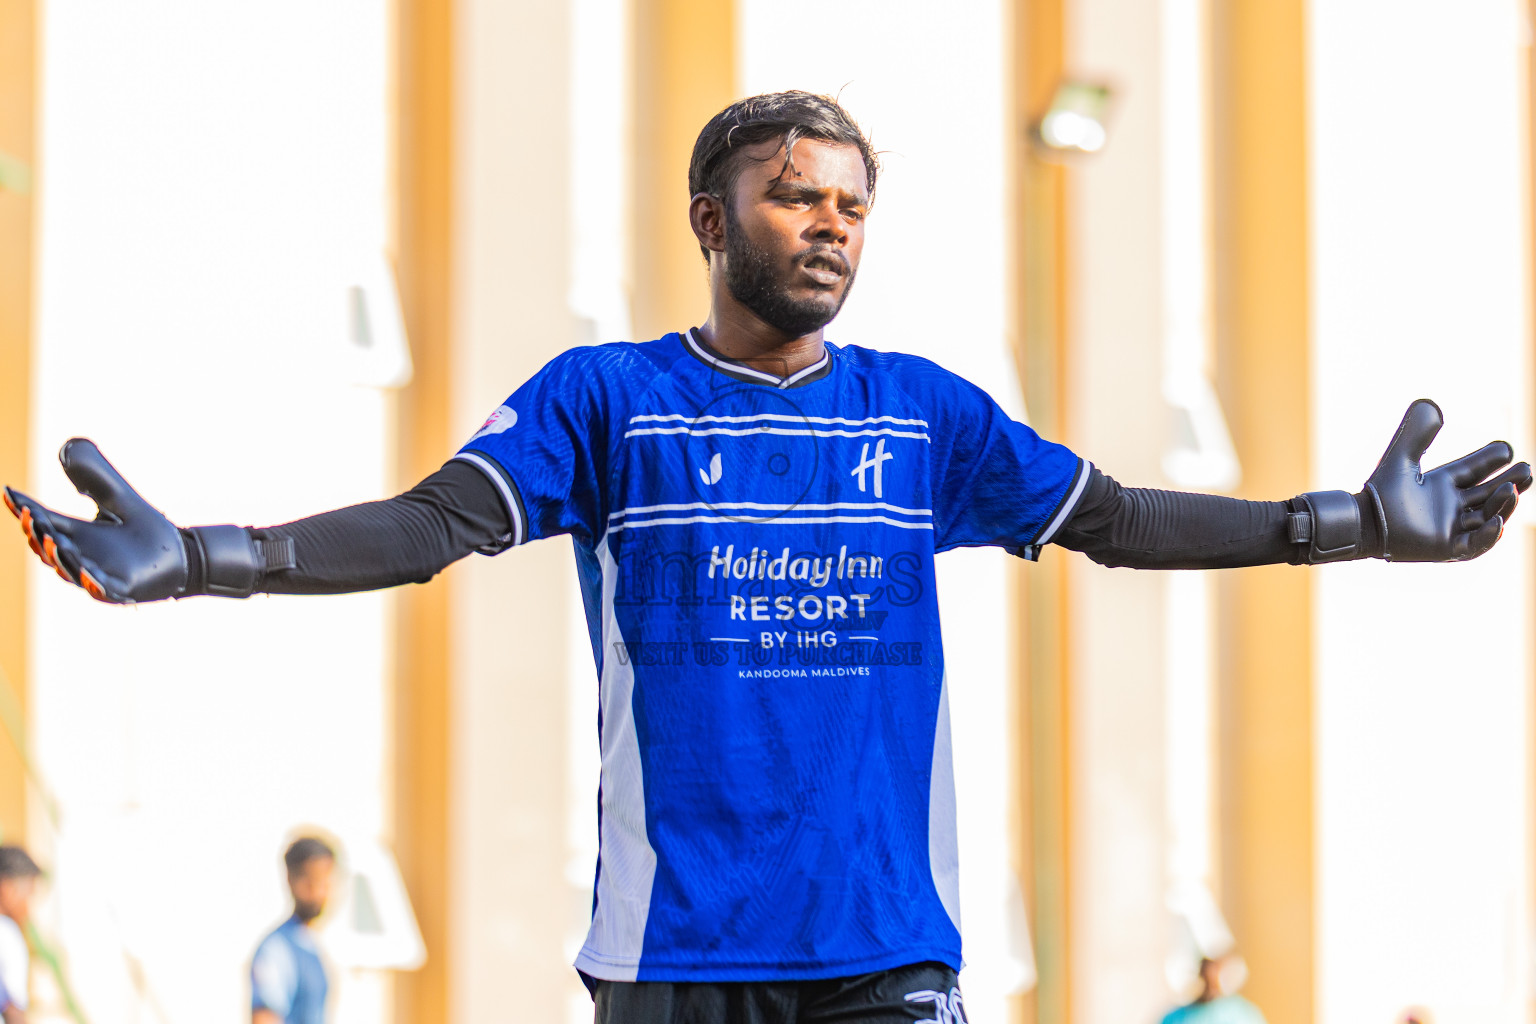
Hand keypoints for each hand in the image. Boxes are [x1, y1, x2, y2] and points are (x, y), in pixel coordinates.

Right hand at [4, 438, 187, 602]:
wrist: (180, 554)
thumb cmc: (145, 529)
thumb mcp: (116, 497)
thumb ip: (94, 475)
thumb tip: (66, 446)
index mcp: (74, 535)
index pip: (41, 521)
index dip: (22, 509)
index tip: (7, 491)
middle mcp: (78, 556)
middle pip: (47, 546)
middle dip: (35, 532)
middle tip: (28, 514)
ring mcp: (96, 575)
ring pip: (68, 569)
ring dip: (58, 555)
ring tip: (52, 538)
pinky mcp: (118, 590)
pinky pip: (101, 590)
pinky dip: (92, 583)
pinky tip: (86, 574)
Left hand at [1364, 399, 1531, 560]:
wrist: (1363, 522)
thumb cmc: (1380, 493)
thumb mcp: (1402, 459)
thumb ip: (1416, 433)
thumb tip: (1430, 403)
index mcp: (1441, 485)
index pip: (1474, 471)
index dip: (1490, 460)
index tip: (1506, 449)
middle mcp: (1450, 507)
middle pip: (1488, 494)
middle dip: (1509, 483)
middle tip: (1527, 470)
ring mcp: (1451, 528)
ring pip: (1487, 516)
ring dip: (1502, 504)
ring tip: (1513, 489)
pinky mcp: (1446, 548)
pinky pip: (1475, 544)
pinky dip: (1488, 535)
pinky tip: (1497, 521)